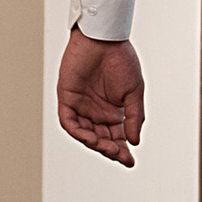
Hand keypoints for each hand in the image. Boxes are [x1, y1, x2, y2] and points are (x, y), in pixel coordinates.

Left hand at [57, 29, 143, 165]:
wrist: (104, 39)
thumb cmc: (121, 60)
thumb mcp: (134, 91)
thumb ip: (134, 117)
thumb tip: (134, 141)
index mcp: (113, 111)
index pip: (116, 137)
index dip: (122, 151)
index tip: (129, 162)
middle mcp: (96, 112)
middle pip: (101, 139)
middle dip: (110, 150)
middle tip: (119, 155)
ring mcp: (81, 106)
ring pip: (85, 134)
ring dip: (95, 144)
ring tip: (107, 147)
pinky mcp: (67, 99)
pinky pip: (69, 122)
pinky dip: (78, 132)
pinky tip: (90, 137)